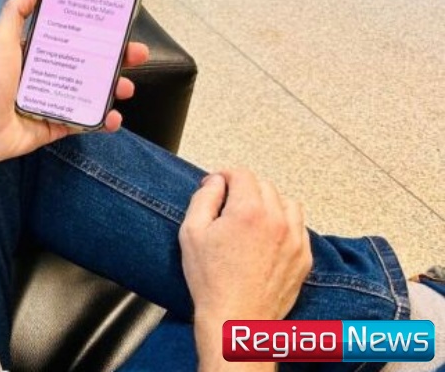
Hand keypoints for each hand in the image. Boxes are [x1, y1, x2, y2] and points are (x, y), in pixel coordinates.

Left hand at [0, 0, 148, 172]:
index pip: (72, 36)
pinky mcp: (55, 124)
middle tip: (136, 55)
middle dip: (115, 59)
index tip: (117, 23)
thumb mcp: (0, 41)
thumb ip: (17, 11)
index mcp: (36, 52)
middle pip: (89, 63)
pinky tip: (113, 117)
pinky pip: (84, 121)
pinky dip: (101, 120)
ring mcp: (53, 100)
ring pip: (91, 91)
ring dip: (112, 88)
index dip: (96, 30)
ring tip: (125, 88)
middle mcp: (47, 74)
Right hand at [179, 169, 311, 323]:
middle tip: (229, 205)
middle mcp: (278, 220)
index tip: (216, 185)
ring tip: (252, 219)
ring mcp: (295, 239)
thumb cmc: (211, 280)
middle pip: (265, 186)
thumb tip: (216, 181)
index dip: (225, 175)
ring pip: (287, 203)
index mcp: (249, 210)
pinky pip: (299, 227)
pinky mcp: (304, 257)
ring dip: (269, 204)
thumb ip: (204, 198)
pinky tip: (267, 237)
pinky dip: (285, 224)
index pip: (242, 174)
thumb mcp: (192, 232)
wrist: (236, 319)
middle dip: (245, 189)